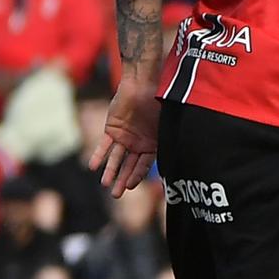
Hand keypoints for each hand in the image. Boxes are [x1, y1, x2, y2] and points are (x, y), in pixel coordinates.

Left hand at [87, 78, 160, 197]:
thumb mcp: (166, 121)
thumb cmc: (159, 101)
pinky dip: (98, 155)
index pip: (144, 165)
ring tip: (105, 184)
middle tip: (116, 194)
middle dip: (123, 180)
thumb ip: (168, 136)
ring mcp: (125, 137)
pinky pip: (104, 145)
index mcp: (153, 145)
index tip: (131, 186)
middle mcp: (138, 144)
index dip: (137, 175)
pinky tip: (93, 166)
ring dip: (111, 171)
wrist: (143, 83)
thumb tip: (186, 150)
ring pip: (116, 159)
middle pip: (130, 166)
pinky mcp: (112, 130)